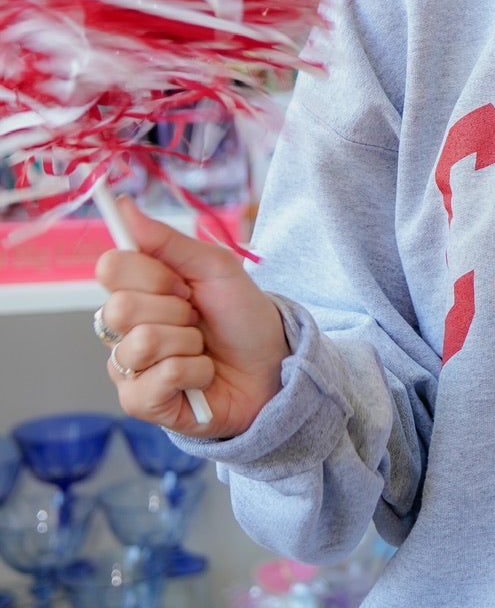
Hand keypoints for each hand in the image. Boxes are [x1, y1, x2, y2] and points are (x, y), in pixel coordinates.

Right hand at [95, 198, 287, 439]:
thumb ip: (166, 240)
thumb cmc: (241, 317)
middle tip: (197, 318)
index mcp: (135, 290)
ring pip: (141, 343)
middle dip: (175, 310)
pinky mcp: (139, 402)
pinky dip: (195, 371)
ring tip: (202, 348)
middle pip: (119, 307)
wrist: (272, 365)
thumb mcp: (215, 268)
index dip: (152, 274)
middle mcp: (122, 328)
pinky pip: (159, 377)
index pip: (110, 267)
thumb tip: (123, 205)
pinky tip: (202, 375)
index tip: (183, 283)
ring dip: (188, 343)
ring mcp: (127, 366)